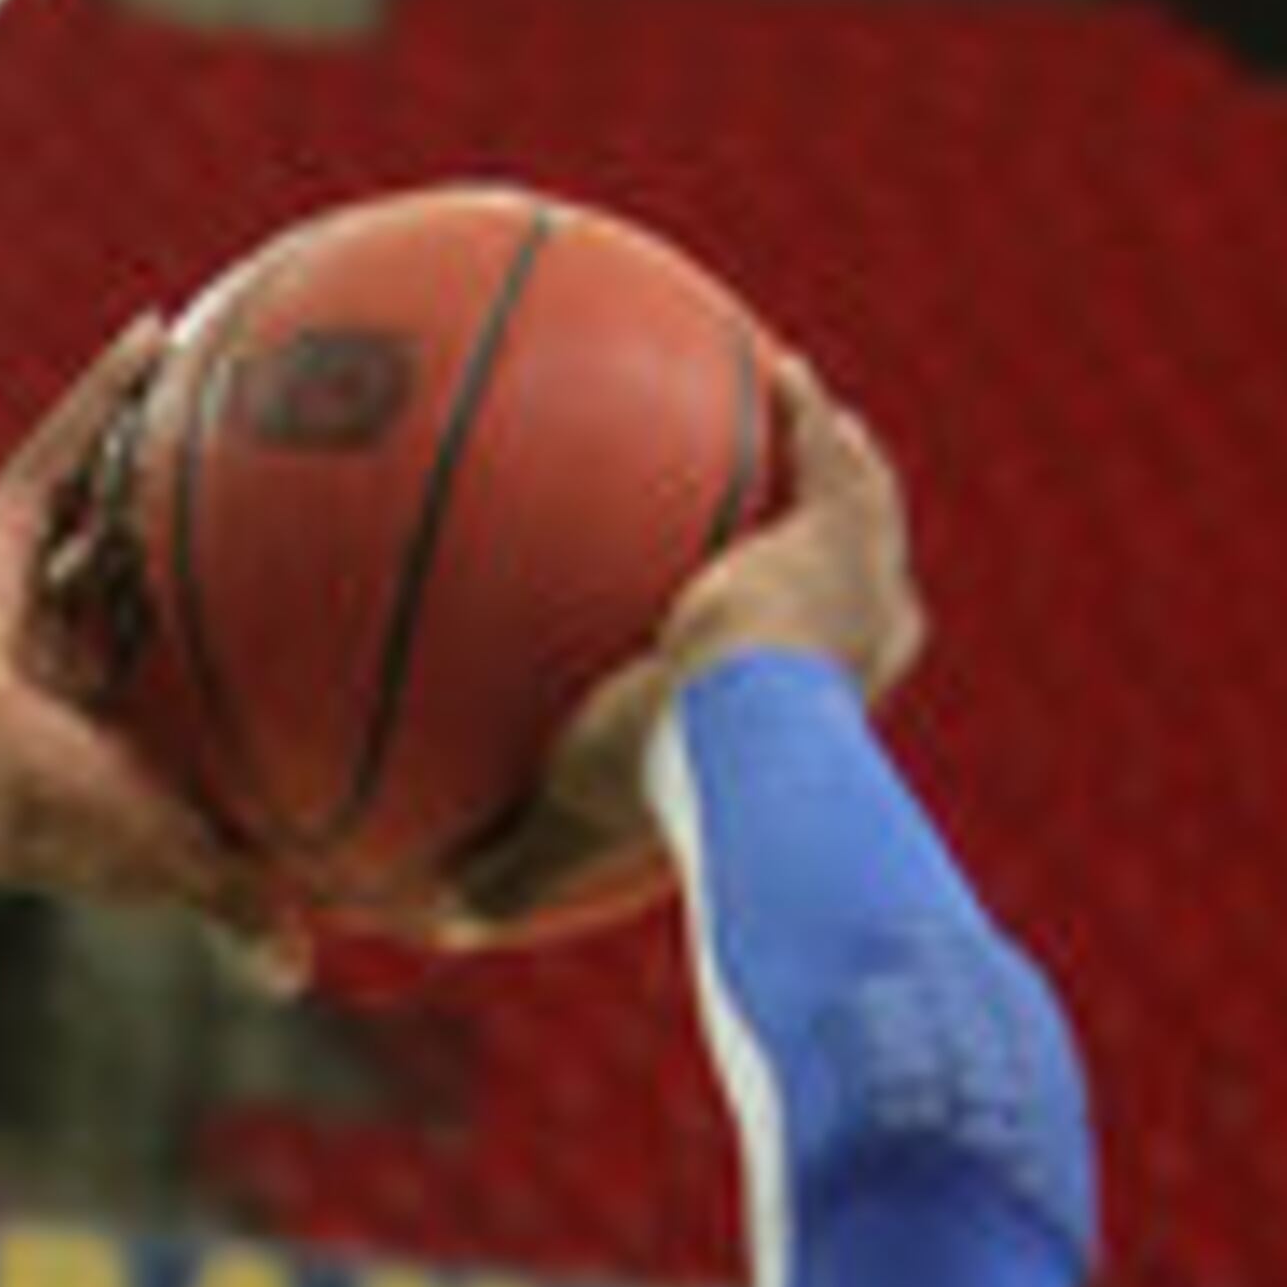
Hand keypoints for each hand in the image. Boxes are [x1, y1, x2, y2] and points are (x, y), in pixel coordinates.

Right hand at [0, 331, 296, 946]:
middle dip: (180, 519)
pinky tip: (164, 332)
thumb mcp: (168, 855)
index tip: (281, 593)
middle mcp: (61, 637)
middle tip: (261, 463)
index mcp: (99, 709)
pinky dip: (107, 390)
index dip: (218, 624)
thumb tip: (314, 974)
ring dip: (147, 438)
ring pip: (96, 493)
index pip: (169, 655)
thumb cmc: (44, 828)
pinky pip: (61, 443)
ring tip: (216, 370)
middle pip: (132, 560)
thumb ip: (239, 901)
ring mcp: (22, 578)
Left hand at [444, 356, 924, 944]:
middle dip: (840, 557)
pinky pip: (829, 454)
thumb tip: (419, 917)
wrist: (744, 731)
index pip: (813, 688)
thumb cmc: (667, 784)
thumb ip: (507, 863)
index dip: (791, 666)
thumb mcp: (567, 830)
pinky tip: (778, 368)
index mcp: (817, 717)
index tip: (749, 640)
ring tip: (813, 419)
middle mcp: (864, 650)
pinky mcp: (849, 526)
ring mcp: (866, 584)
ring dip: (846, 471)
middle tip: (803, 531)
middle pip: (864, 594)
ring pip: (867, 513)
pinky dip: (808, 413)